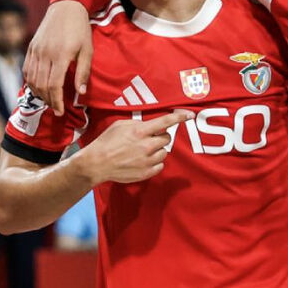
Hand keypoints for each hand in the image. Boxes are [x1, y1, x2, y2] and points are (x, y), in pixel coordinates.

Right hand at [24, 1, 92, 114]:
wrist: (66, 8)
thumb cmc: (80, 30)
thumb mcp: (88, 50)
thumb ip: (83, 72)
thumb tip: (79, 93)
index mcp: (60, 55)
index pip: (54, 85)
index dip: (56, 101)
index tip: (60, 111)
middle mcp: (45, 54)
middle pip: (42, 85)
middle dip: (48, 100)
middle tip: (56, 109)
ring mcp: (36, 50)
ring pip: (32, 79)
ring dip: (39, 93)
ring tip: (48, 100)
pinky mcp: (31, 47)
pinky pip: (27, 69)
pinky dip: (31, 82)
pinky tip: (38, 88)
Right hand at [77, 110, 193, 183]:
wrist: (97, 163)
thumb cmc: (107, 142)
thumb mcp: (121, 125)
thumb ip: (138, 124)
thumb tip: (151, 126)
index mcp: (140, 131)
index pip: (165, 122)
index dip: (179, 117)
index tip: (190, 115)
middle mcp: (146, 146)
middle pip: (167, 138)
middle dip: (160, 137)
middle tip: (148, 139)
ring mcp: (147, 160)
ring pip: (164, 152)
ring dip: (157, 150)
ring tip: (142, 151)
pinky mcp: (146, 172)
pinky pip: (160, 165)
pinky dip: (154, 163)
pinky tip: (142, 161)